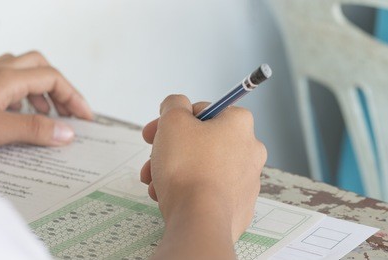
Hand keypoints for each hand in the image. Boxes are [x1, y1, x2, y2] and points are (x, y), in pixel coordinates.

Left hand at [0, 51, 92, 152]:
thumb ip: (33, 129)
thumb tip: (66, 132)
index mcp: (5, 78)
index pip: (52, 78)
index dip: (73, 97)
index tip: (84, 116)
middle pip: (40, 67)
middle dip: (60, 88)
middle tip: (69, 111)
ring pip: (23, 74)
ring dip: (42, 91)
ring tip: (50, 114)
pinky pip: (8, 85)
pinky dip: (23, 96)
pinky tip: (21, 114)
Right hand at [141, 95, 266, 258]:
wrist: (199, 220)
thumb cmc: (187, 166)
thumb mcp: (173, 120)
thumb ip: (174, 104)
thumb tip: (177, 105)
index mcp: (239, 124)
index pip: (203, 111)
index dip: (174, 119)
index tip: (154, 132)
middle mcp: (250, 150)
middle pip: (201, 141)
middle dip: (170, 148)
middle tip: (151, 157)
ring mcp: (247, 181)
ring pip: (201, 166)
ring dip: (174, 169)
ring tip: (154, 181)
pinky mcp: (239, 206)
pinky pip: (208, 190)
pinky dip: (188, 189)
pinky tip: (167, 196)